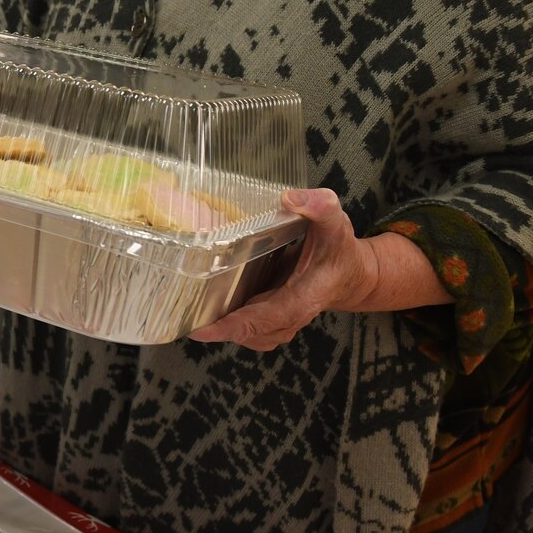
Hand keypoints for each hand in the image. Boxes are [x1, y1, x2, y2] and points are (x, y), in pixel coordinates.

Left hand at [188, 188, 379, 350]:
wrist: (350, 274)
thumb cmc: (340, 249)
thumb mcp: (335, 222)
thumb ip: (320, 206)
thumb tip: (291, 197)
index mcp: (305, 297)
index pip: (268, 319)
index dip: (235, 326)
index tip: (202, 330)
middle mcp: (290, 316)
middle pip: (250, 332)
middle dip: (217, 328)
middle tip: (182, 315)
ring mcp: (280, 321)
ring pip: (246, 334)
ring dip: (220, 327)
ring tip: (190, 309)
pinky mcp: (270, 317)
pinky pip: (246, 328)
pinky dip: (226, 322)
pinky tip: (206, 304)